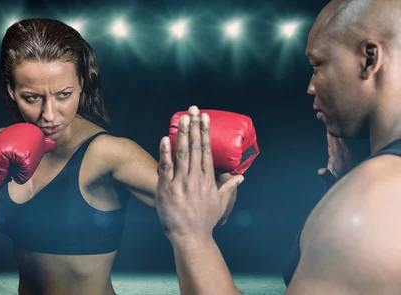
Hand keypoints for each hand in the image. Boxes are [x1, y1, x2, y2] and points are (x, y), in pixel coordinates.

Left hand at [156, 106, 244, 241]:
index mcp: (208, 179)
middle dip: (194, 127)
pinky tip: (165, 138)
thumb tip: (241, 177)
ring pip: (182, 154)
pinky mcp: (167, 189)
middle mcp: (196, 178)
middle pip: (195, 147)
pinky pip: (166, 167)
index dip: (205, 132)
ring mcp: (181, 183)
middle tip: (193, 110)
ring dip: (182, 134)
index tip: (204, 118)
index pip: (207, 150)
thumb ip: (229, 187)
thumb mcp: (220, 203)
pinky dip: (165, 153)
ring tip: (182, 118)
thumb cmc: (205, 220)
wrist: (190, 236)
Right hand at [318, 132, 351, 187]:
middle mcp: (343, 157)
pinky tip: (339, 140)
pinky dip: (340, 142)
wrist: (347, 189)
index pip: (334, 146)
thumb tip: (321, 171)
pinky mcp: (347, 159)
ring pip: (342, 144)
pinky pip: (343, 147)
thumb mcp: (329, 181)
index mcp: (338, 160)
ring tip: (333, 129)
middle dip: (334, 134)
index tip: (328, 130)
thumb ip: (326, 176)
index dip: (331, 138)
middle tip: (330, 125)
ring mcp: (346, 157)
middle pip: (338, 142)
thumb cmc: (335, 184)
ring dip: (337, 137)